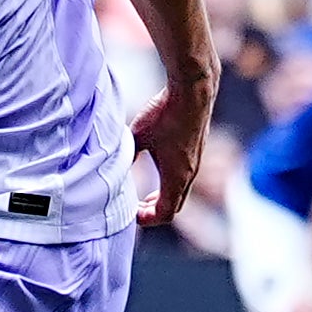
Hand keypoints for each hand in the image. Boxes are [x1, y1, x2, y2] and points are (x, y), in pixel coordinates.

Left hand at [129, 91, 202, 229]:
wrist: (192, 92)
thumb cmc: (164, 114)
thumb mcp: (136, 137)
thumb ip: (127, 156)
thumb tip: (115, 168)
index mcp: (176, 177)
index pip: (165, 214)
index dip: (147, 219)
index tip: (131, 214)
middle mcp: (190, 173)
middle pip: (174, 206)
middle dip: (153, 211)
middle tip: (134, 209)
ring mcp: (195, 163)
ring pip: (180, 192)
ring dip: (162, 198)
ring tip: (143, 196)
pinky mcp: (196, 151)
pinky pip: (184, 178)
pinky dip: (170, 184)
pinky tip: (156, 171)